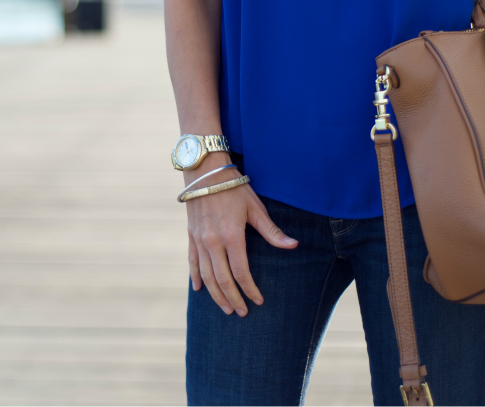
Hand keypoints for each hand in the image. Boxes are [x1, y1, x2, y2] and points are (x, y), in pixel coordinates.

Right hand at [184, 153, 297, 315]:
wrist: (205, 172)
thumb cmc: (234, 188)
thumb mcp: (256, 208)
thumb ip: (272, 231)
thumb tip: (294, 245)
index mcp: (232, 236)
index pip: (240, 272)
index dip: (250, 289)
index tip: (258, 301)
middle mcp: (213, 241)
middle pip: (222, 279)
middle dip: (233, 298)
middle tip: (242, 312)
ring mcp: (199, 240)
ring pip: (206, 275)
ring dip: (215, 294)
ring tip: (225, 308)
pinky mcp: (191, 235)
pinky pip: (192, 261)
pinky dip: (195, 277)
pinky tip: (199, 290)